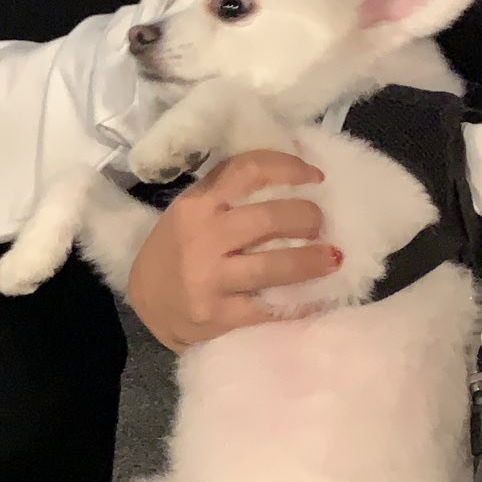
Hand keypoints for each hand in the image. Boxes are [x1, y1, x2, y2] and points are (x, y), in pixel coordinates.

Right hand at [126, 150, 339, 352]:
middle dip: (307, 218)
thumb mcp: (193, 212)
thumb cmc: (178, 250)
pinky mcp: (217, 315)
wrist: (149, 304)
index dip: (290, 168)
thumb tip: (295, 166)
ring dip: (312, 260)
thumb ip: (232, 191)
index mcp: (197, 204)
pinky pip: (269, 308)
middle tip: (320, 224)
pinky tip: (317, 297)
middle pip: (269, 218)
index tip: (316, 177)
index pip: (248, 170)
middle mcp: (202, 237)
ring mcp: (208, 278)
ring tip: (332, 258)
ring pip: (273, 265)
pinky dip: (301, 303)